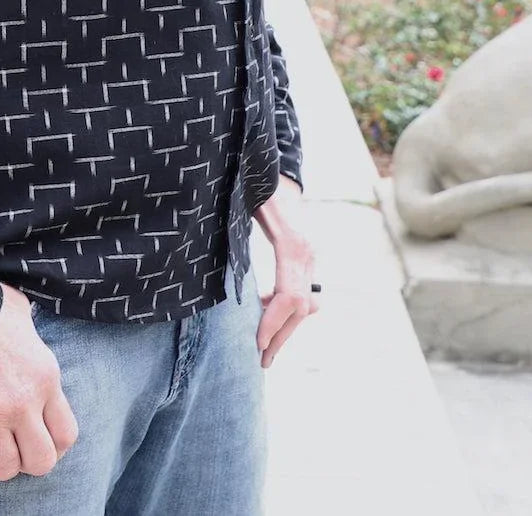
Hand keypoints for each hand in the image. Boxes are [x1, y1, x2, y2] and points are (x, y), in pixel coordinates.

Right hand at [0, 281, 78, 480]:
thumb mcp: (21, 313)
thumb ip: (30, 335)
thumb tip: (26, 331)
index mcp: (43, 378)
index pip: (66, 434)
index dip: (54, 446)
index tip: (36, 439)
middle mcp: (22, 403)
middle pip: (40, 462)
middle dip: (25, 462)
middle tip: (9, 446)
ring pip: (3, 469)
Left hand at [254, 176, 318, 368]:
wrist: (276, 171)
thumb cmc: (255, 184)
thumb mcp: (244, 203)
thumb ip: (236, 228)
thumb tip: (221, 262)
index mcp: (292, 244)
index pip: (289, 296)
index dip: (274, 322)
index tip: (256, 343)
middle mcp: (307, 254)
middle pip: (300, 308)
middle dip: (280, 336)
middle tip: (260, 360)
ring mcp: (310, 258)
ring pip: (305, 305)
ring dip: (285, 328)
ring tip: (263, 348)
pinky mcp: (306, 260)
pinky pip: (303, 294)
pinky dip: (286, 310)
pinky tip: (266, 314)